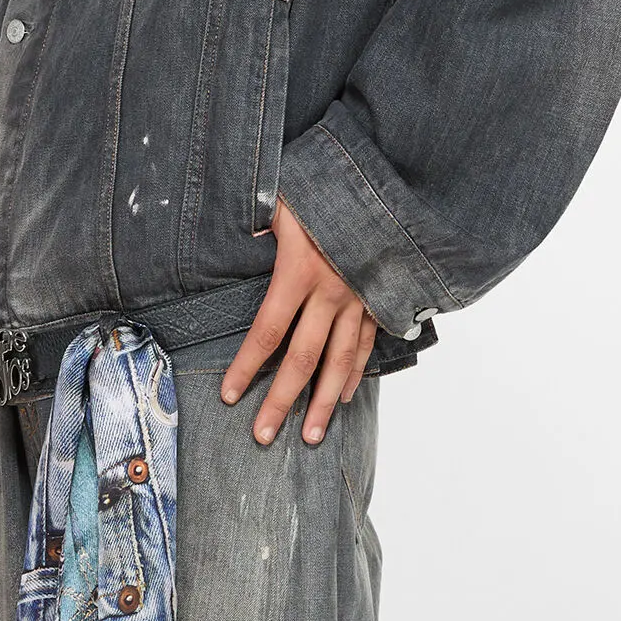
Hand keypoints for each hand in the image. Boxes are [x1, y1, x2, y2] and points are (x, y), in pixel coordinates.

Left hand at [219, 200, 377, 444]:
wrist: (391, 184)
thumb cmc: (330, 186)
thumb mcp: (286, 196)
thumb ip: (262, 219)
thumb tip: (242, 232)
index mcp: (300, 272)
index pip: (268, 332)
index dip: (247, 367)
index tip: (229, 396)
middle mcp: (331, 294)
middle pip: (302, 359)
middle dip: (281, 401)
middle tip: (262, 436)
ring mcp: (359, 300)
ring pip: (339, 362)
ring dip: (323, 403)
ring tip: (310, 436)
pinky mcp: (379, 298)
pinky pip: (365, 343)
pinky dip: (354, 373)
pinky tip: (342, 397)